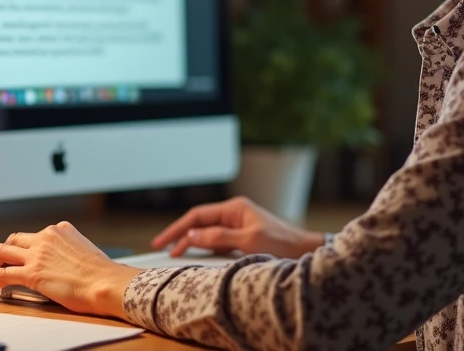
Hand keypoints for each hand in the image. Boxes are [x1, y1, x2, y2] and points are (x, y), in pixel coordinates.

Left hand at [0, 221, 137, 319]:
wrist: (105, 282)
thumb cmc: (101, 274)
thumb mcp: (85, 252)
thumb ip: (68, 252)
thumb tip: (62, 265)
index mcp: (61, 229)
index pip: (34, 235)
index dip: (24, 249)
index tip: (21, 261)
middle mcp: (47, 236)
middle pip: (13, 240)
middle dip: (2, 253)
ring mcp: (37, 254)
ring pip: (1, 251)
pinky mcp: (32, 272)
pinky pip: (2, 275)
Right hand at [152, 196, 324, 258]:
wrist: (303, 252)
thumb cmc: (281, 244)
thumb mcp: (248, 241)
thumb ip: (218, 238)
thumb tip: (191, 237)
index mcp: (234, 208)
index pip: (197, 216)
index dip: (177, 228)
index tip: (162, 241)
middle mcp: (234, 214)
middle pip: (199, 223)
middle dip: (179, 234)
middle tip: (160, 247)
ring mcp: (237, 226)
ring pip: (207, 233)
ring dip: (190, 242)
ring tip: (173, 254)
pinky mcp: (241, 238)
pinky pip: (216, 242)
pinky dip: (203, 248)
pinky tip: (195, 256)